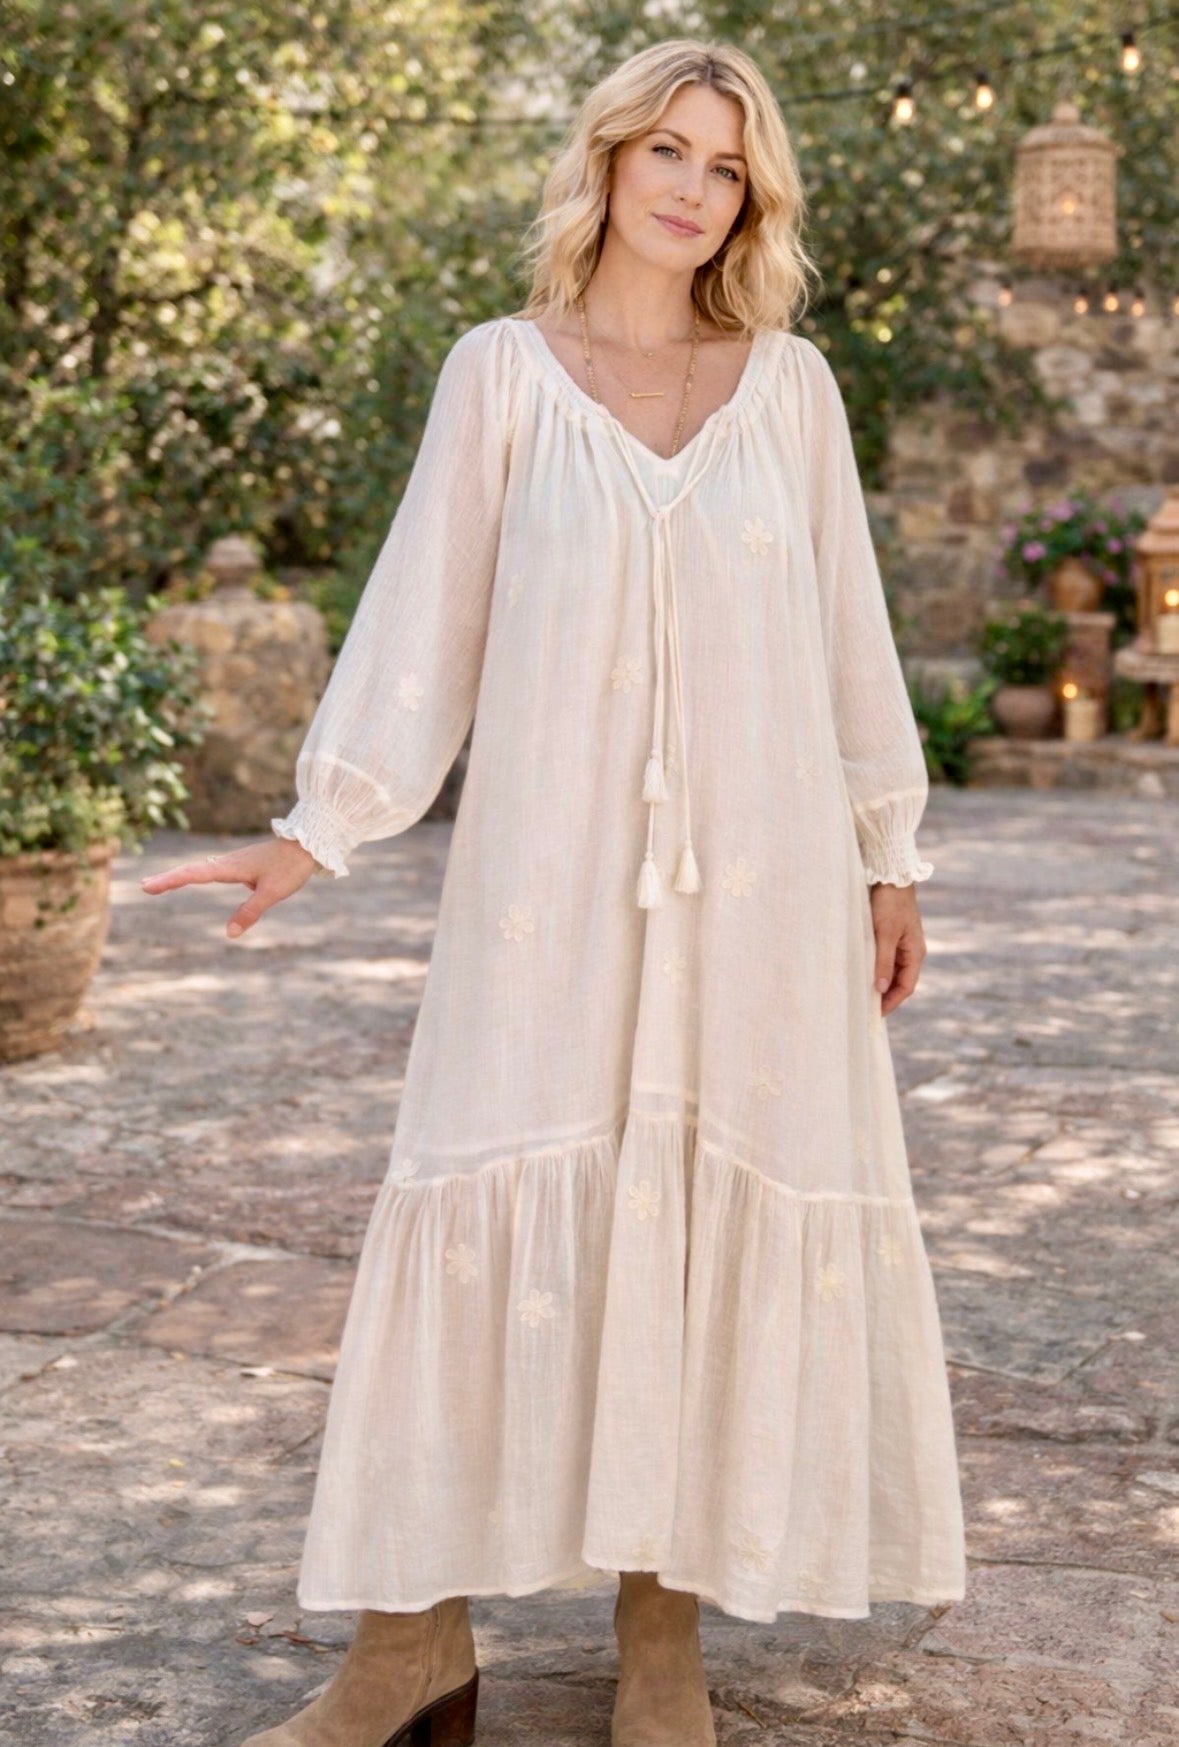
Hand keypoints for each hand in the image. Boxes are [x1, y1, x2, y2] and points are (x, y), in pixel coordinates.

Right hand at [139, 838, 320, 939]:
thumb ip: (251, 911)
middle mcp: (227, 863)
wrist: (308, 843)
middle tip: (143, 885)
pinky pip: (211, 869)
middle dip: (167, 878)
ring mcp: (233, 863)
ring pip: (199, 868)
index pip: (193, 874)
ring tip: (157, 884)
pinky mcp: (241, 865)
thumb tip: (230, 933)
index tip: (148, 886)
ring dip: (178, 875)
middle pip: (191, 870)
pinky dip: (194, 873)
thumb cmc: (290, 866)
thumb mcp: (272, 892)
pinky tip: (192, 877)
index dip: (170, 880)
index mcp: (230, 867)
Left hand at [869, 882, 926, 1015]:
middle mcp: (911, 951)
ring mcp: (902, 944)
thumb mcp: (885, 934)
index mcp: (915, 953)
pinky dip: (876, 969)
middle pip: (899, 982)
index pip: (905, 987)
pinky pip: (885, 959)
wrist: (891, 877)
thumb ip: (883, 961)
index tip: (875, 1014)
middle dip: (885, 996)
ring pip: (891, 971)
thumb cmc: (890, 904)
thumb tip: (881, 989)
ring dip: (880, 983)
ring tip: (862, 994)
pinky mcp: (891, 937)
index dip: (891, 1002)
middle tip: (866, 1008)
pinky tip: (862, 974)